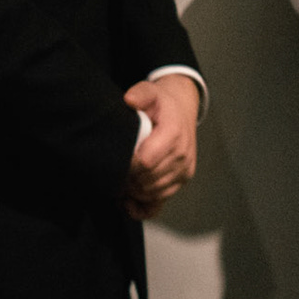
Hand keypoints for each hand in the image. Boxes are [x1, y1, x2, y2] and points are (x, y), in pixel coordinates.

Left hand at [121, 74, 199, 220]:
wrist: (182, 109)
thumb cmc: (162, 103)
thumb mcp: (150, 92)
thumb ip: (140, 94)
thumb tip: (129, 100)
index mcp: (173, 134)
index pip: (145, 162)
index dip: (127, 166)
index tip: (115, 161)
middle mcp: (182, 154)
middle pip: (148, 181)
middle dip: (128, 181)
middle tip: (113, 175)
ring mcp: (184, 169)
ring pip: (153, 193)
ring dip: (134, 193)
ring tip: (119, 184)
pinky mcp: (183, 179)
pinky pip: (162, 201)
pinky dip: (144, 206)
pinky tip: (129, 203)